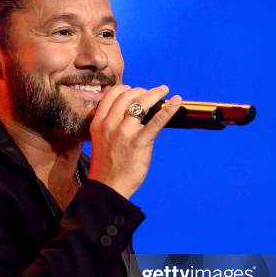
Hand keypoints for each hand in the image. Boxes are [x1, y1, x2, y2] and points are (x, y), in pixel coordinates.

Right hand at [89, 84, 181, 198]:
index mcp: (99, 123)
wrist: (108, 187)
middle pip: (127, 96)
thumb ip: (110, 126)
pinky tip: (177, 101)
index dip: (124, 89)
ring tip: (164, 90)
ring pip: (141, 103)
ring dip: (155, 93)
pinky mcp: (140, 142)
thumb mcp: (101, 141)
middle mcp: (110, 124)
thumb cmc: (106, 167)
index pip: (111, 95)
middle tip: (151, 93)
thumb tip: (126, 114)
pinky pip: (156, 120)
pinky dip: (169, 109)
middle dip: (141, 91)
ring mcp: (125, 132)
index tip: (133, 89)